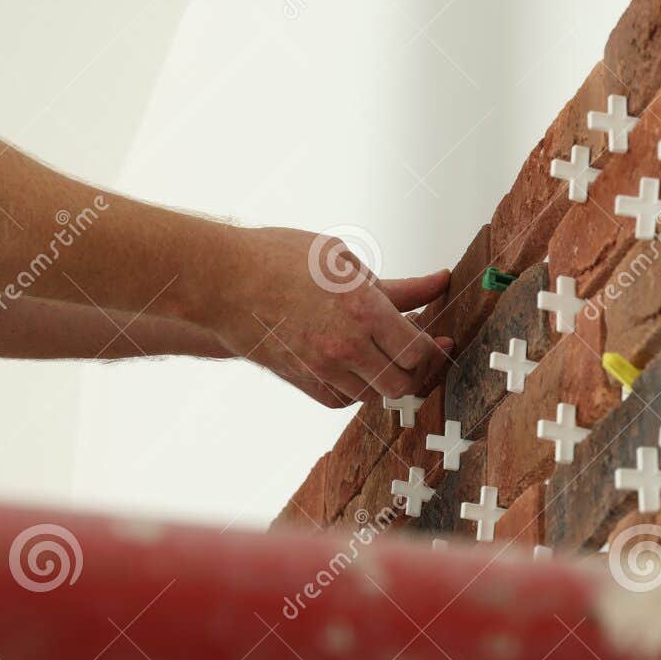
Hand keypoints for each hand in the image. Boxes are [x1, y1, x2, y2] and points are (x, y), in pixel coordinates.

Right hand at [205, 227, 454, 407]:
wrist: (220, 278)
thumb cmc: (281, 258)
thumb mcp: (344, 260)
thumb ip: (397, 285)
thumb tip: (439, 283)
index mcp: (363, 310)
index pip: (418, 351)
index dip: (434, 348)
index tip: (440, 337)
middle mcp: (345, 346)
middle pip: (402, 383)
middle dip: (416, 369)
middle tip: (416, 350)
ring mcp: (320, 368)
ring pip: (374, 396)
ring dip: (387, 378)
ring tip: (385, 353)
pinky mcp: (300, 379)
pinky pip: (341, 401)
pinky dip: (355, 390)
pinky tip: (357, 367)